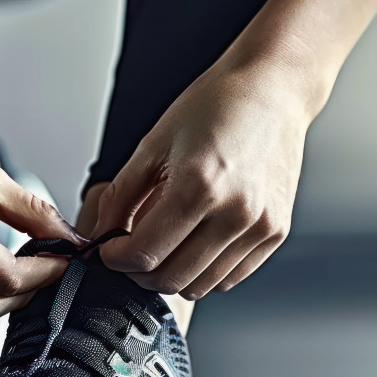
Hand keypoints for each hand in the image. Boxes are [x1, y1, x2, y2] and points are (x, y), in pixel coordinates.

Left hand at [94, 51, 318, 298]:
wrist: (272, 90)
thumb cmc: (215, 106)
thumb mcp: (152, 144)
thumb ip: (121, 196)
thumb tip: (100, 234)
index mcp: (199, 186)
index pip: (144, 254)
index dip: (114, 259)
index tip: (106, 250)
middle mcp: (236, 212)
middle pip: (171, 278)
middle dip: (137, 272)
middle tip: (126, 251)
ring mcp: (261, 226)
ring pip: (200, 285)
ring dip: (170, 275)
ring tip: (159, 245)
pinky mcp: (276, 232)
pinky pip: (229, 277)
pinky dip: (202, 271)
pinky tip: (190, 244)